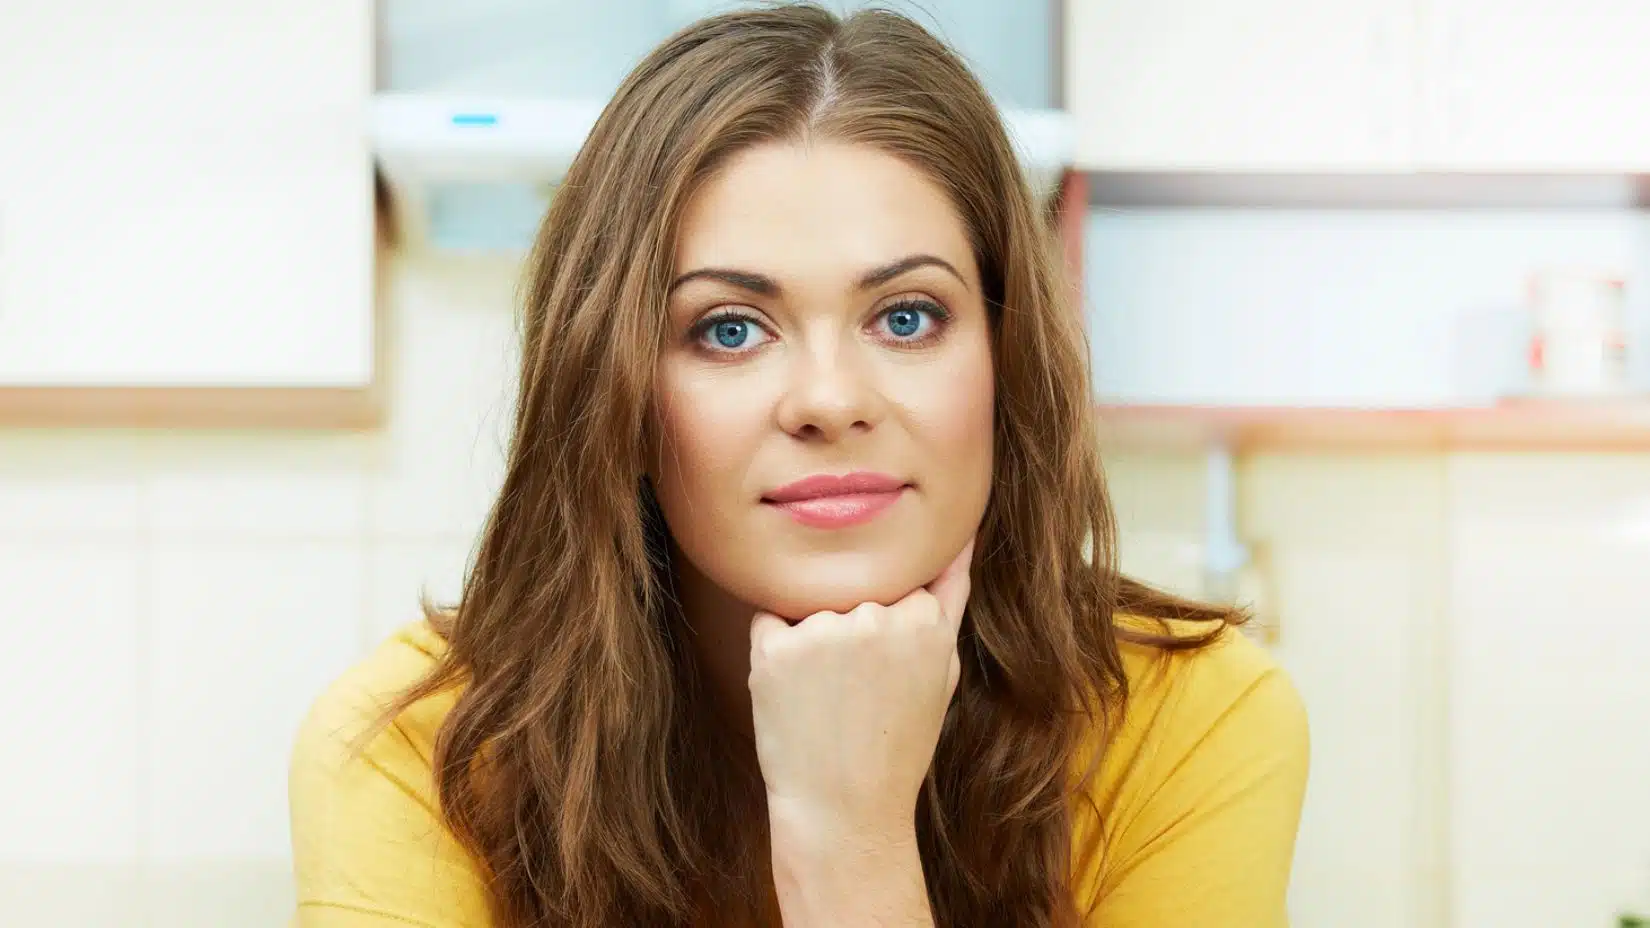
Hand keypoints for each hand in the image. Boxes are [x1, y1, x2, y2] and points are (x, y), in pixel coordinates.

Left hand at [748, 538, 974, 847]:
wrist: (846, 810)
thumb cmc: (899, 743)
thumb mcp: (944, 669)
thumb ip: (951, 597)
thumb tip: (962, 535)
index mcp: (922, 618)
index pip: (895, 585)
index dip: (888, 627)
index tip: (886, 671)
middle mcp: (874, 617)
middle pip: (852, 591)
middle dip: (851, 625)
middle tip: (857, 691)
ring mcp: (821, 631)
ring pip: (811, 605)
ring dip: (813, 636)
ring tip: (828, 698)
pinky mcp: (773, 650)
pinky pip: (769, 623)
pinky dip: (777, 650)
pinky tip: (796, 694)